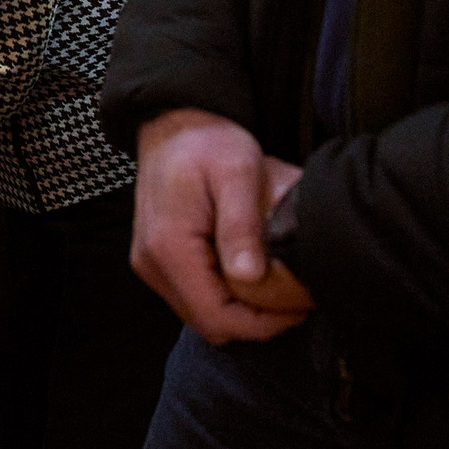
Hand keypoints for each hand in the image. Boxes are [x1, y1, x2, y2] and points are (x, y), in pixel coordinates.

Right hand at [130, 109, 311, 343]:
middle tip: (294, 303)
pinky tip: (248, 274)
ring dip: (239, 311)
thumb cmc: (207, 142)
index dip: (261, 325)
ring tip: (276, 289)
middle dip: (254, 323)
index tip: (298, 310)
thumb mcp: (237, 171)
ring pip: (200, 314)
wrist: (172, 124)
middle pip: (208, 323)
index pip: (215, 316)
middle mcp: (152, 263)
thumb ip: (241, 225)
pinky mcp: (156, 260)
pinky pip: (192, 296)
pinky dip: (223, 297)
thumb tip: (250, 277)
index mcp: (169, 247)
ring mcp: (150, 264)